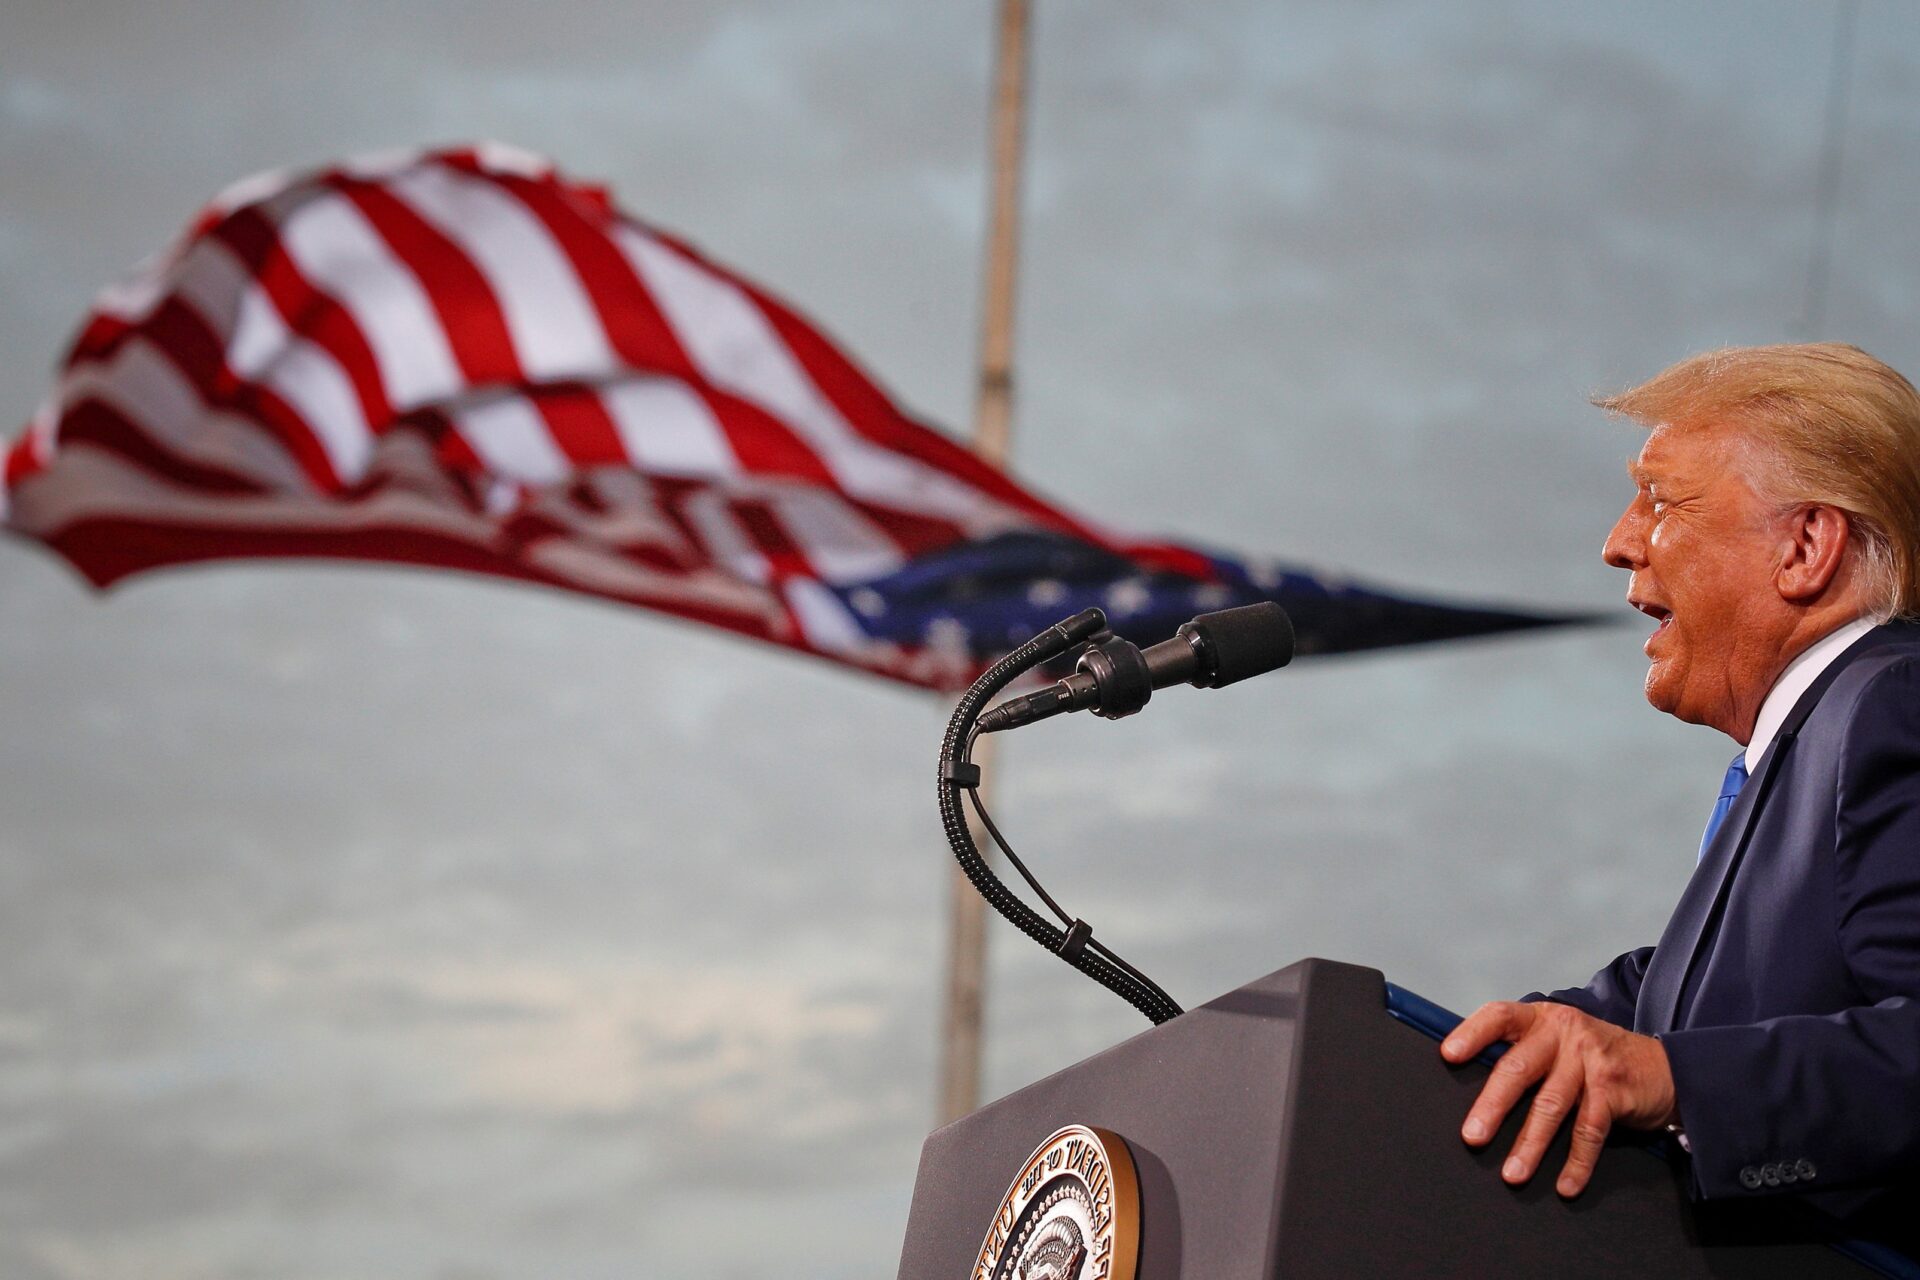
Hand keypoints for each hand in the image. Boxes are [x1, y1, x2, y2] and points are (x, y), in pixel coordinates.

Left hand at [1441, 1000, 1677, 1197]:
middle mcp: (1563, 1033)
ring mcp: (1590, 1059)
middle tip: (1472, 1136)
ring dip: (1530, 1144)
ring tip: (1512, 1173)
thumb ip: (1524, 1053)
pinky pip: (1589, 1131)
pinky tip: (1565, 1185)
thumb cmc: (1595, 1058)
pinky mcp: (1614, 1089)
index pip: (1499, 1016)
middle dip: (1493, 1106)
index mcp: (1541, 1018)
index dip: (1472, 1034)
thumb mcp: (1558, 1042)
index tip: (1448, 1056)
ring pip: (1551, 1106)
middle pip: (1519, 1069)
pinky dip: (1576, 1163)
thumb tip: (1472, 1085)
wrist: (1667, 1068)